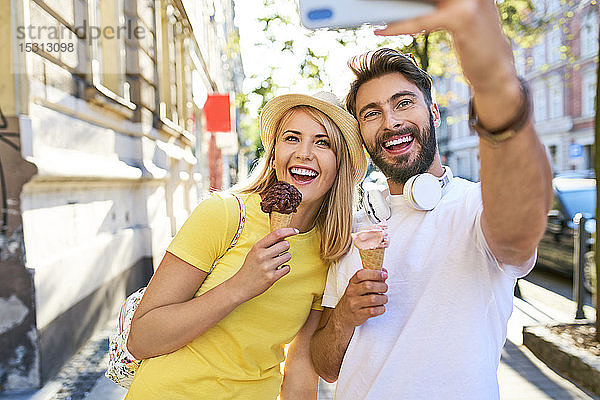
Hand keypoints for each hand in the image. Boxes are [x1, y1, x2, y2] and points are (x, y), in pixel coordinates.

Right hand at [229, 228, 297, 301]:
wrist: (241, 285)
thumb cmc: (250, 267)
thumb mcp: (254, 252)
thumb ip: (267, 244)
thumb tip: (284, 237)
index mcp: (257, 247)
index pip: (276, 234)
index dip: (288, 231)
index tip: (295, 231)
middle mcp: (262, 255)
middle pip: (285, 244)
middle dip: (285, 248)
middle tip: (278, 254)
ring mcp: (267, 267)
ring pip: (288, 256)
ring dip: (284, 259)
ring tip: (275, 263)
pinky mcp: (271, 277)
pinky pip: (287, 268)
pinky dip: (284, 268)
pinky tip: (277, 270)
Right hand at [333, 268, 387, 328]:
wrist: (342, 314)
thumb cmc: (354, 298)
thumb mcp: (359, 286)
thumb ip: (372, 278)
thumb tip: (384, 272)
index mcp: (352, 283)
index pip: (362, 274)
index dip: (375, 273)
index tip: (384, 274)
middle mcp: (352, 292)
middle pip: (369, 286)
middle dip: (382, 286)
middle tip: (385, 288)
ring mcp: (354, 303)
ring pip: (373, 299)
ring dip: (383, 299)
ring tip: (383, 299)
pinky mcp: (358, 314)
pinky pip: (373, 311)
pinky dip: (381, 309)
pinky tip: (380, 307)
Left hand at [374, 0, 493, 36]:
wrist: (497, 71)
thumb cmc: (476, 44)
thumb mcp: (459, 16)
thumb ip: (439, 4)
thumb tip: (408, 2)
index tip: (389, 1)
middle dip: (403, 0)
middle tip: (379, 2)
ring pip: (421, 0)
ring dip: (395, 7)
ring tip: (375, 14)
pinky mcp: (462, 17)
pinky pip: (422, 20)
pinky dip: (400, 25)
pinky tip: (382, 30)